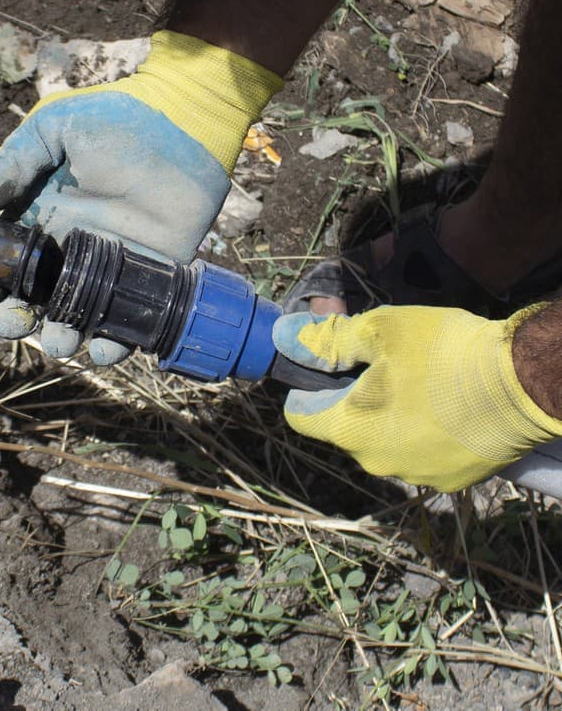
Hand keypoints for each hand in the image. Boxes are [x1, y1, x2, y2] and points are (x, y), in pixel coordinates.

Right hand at [0, 30, 281, 363]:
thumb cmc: (116, 120)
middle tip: (13, 319)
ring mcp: (103, 270)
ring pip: (71, 321)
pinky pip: (124, 326)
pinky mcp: (144, 281)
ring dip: (57, 340)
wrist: (183, 125)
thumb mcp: (52, 129)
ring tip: (59, 339)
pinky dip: (112, 346)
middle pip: (27, 302)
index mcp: (36, 218)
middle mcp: (64, 251)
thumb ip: (10, 165)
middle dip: (12, 320)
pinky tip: (104, 345)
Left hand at [274, 306, 561, 491]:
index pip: (301, 417)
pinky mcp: (452, 480)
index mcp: (350, 430)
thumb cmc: (445, 353)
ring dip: (391, 416)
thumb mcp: (380, 331)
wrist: (526, 385)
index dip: (306, 388)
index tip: (327, 366)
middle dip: (353, 397)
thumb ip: (328, 340)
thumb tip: (286, 338)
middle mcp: (376, 463)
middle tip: (382, 363)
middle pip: (345, 428)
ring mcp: (417, 476)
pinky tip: (447, 406)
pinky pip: (422, 454)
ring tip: (421, 383)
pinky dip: (425, 433)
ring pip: (385, 442)